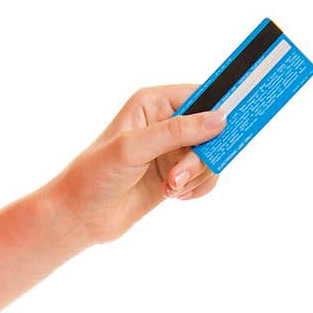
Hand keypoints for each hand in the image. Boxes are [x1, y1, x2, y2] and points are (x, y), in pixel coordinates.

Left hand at [51, 86, 224, 245]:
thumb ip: (176, 132)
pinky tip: (174, 196)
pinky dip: (197, 188)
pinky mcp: (173, 176)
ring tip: (169, 188)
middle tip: (178, 175)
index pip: (202, 95)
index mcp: (154, 103)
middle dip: (201, 155)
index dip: (221, 109)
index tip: (234, 126)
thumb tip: (220, 120)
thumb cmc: (95, 175)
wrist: (79, 217)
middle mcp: (165, 123)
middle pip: (211, 129)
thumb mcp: (134, 148)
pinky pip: (204, 178)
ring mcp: (170, 151)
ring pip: (210, 157)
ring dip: (196, 175)